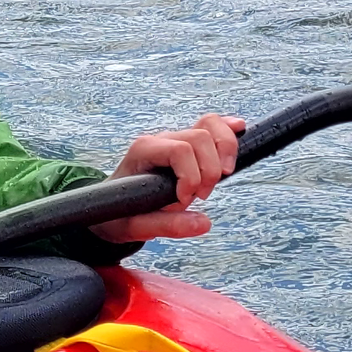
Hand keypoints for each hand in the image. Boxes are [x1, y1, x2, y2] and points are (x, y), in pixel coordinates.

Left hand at [92, 113, 245, 243]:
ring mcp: (175, 138)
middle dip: (209, 170)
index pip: (180, 150)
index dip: (191, 177)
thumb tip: (204, 223)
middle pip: (200, 137)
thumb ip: (167, 226)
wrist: (111, 206)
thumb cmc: (118, 214)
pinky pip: (211, 126)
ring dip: (224, 150)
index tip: (185, 201)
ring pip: (210, 124)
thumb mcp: (135, 227)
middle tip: (201, 197)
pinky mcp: (188, 144)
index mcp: (143, 151)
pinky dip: (226, 130)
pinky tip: (240, 130)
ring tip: (221, 176)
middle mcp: (160, 139)